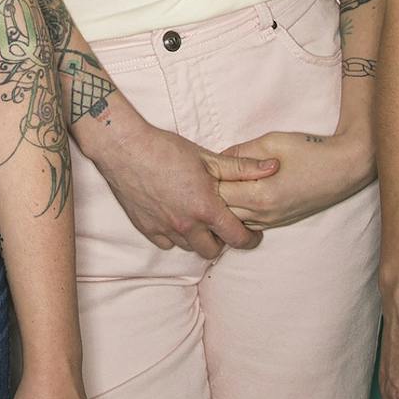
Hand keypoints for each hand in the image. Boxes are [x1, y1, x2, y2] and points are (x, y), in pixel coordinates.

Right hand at [88, 119, 273, 257]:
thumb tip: (273, 167)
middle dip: (223, 241)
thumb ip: (242, 168)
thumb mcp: (207, 158)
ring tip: (200, 219)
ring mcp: (164, 229)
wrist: (125, 148)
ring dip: (199, 238)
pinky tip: (177, 218)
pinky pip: (167, 243)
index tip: (253, 234)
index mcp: (205, 208)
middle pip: (213, 250)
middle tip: (224, 224)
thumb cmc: (166, 149)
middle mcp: (185, 225)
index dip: (250, 239)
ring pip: (190, 247)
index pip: (237, 238)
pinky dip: (175, 235)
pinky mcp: (146, 228)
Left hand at [215, 128, 373, 228]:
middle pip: (222, 212)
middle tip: (203, 178)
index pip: (218, 194)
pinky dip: (238, 212)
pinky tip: (237, 195)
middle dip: (210, 196)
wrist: (346, 167)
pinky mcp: (280, 222)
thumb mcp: (271, 142)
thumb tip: (217, 159)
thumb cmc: (310, 150)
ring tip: (218, 186)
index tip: (200, 167)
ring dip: (224, 206)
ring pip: (234, 221)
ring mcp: (273, 221)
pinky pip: (249, 222)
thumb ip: (240, 153)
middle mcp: (264, 214)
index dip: (206, 180)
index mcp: (260, 194)